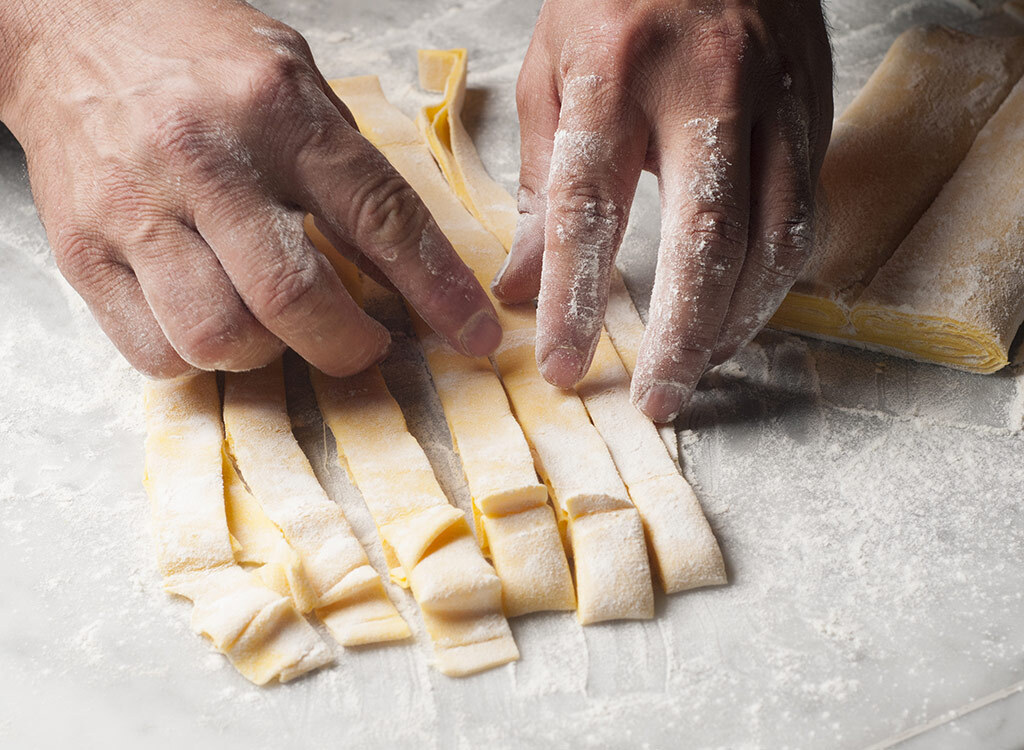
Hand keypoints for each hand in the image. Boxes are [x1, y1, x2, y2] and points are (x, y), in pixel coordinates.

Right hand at [0, 0, 500, 377]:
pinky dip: (199, 360)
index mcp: (276, 110)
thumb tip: (403, 271)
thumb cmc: (198, 56)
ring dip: (267, 355)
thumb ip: (348, 173)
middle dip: (347, 346)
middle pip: (292, 298)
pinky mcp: (83, 251)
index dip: (436, 288)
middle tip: (364, 344)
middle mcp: (205, 160)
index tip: (471, 333)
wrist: (72, 27)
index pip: (378, 216)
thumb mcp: (297, 82)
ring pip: (219, 336)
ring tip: (275, 326)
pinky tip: (213, 321)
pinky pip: (153, 352)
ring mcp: (136, 210)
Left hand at [496, 0, 831, 420]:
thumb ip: (538, 180)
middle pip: (705, 237)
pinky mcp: (815, 114)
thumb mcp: (552, 68)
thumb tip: (519, 285)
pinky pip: (805, 214)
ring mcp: (775, 101)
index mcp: (616, 72)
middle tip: (658, 401)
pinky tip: (741, 310)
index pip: (589, 206)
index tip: (562, 363)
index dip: (575, 296)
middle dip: (682, 334)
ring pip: (773, 237)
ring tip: (696, 366)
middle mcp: (706, 89)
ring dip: (736, 319)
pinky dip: (775, 279)